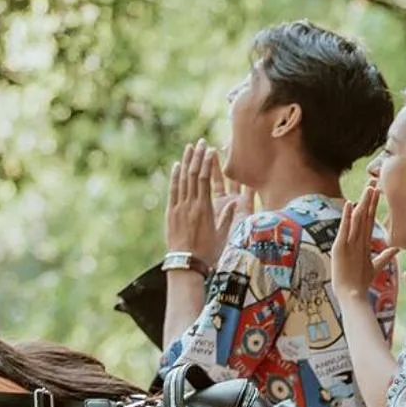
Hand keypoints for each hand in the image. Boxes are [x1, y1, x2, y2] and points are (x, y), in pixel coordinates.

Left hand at [163, 142, 247, 258]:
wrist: (186, 264)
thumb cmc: (207, 252)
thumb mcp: (222, 235)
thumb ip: (227, 217)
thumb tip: (235, 203)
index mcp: (205, 208)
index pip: (205, 179)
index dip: (206, 162)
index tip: (209, 150)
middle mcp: (191, 205)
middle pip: (193, 175)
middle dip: (197, 157)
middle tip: (200, 142)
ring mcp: (179, 208)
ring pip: (182, 180)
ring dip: (185, 162)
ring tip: (188, 148)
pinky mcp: (170, 213)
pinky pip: (172, 190)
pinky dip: (174, 177)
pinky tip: (176, 166)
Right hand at [332, 178, 398, 296]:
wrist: (351, 294)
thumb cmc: (361, 281)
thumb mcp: (376, 266)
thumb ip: (386, 256)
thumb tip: (397, 248)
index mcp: (362, 242)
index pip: (369, 219)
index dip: (374, 205)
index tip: (379, 191)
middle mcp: (354, 239)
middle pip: (363, 215)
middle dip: (368, 199)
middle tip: (373, 182)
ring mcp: (346, 242)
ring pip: (356, 219)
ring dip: (361, 204)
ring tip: (367, 190)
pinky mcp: (339, 248)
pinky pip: (344, 230)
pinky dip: (346, 218)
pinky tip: (349, 205)